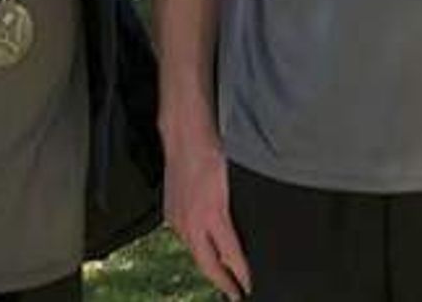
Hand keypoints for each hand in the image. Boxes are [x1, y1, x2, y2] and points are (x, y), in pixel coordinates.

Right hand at [163, 125, 250, 299]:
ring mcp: (179, 219)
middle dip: (223, 283)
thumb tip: (250, 233)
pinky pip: (185, 238)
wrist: (185, 134)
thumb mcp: (234, 181)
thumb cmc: (213, 152)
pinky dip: (197, 248)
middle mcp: (193, 223)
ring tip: (222, 278)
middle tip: (236, 295)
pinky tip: (204, 248)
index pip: (230, 255)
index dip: (240, 274)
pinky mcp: (171, 212)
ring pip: (195, 253)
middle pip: (208, 264)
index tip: (249, 287)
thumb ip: (241, 210)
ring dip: (209, 266)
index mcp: (213, 215)